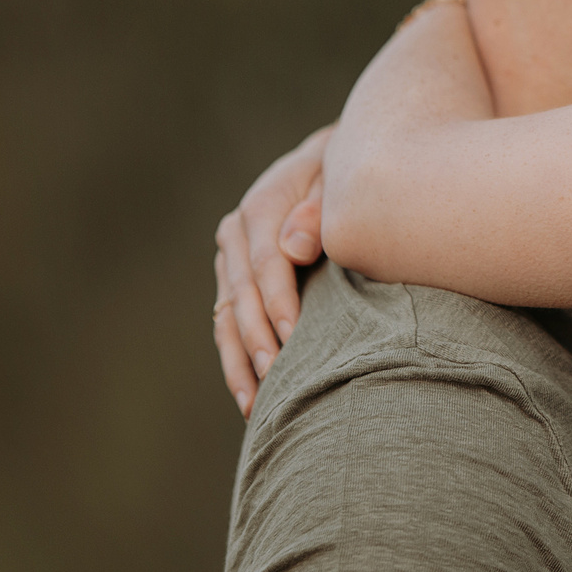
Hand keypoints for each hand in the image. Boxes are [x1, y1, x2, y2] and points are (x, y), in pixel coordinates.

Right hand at [213, 124, 329, 416]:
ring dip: (239, 364)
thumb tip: (294, 248)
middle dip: (257, 341)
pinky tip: (250, 399)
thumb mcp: (338, 180)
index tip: (294, 336)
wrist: (332, 165)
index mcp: (261, 207)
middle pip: (241, 296)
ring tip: (254, 407)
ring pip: (226, 318)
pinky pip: (228, 326)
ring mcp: (231, 260)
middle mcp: (236, 235)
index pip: (265, 263)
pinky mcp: (234, 281)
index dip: (278, 301)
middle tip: (276, 381)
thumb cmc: (344, 177)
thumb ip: (319, 210)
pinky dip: (237, 361)